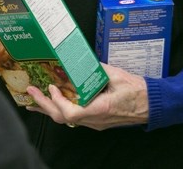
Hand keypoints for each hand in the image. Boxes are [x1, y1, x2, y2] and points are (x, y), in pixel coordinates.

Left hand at [25, 62, 148, 130]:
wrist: (152, 104)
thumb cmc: (137, 91)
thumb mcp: (116, 75)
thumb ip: (97, 68)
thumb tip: (80, 59)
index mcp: (99, 110)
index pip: (71, 113)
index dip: (58, 102)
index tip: (52, 87)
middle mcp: (94, 120)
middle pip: (62, 119)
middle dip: (44, 105)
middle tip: (30, 91)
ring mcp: (95, 123)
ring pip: (66, 120)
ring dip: (49, 108)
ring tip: (33, 100)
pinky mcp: (96, 120)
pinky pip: (74, 117)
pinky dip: (60, 109)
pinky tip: (53, 103)